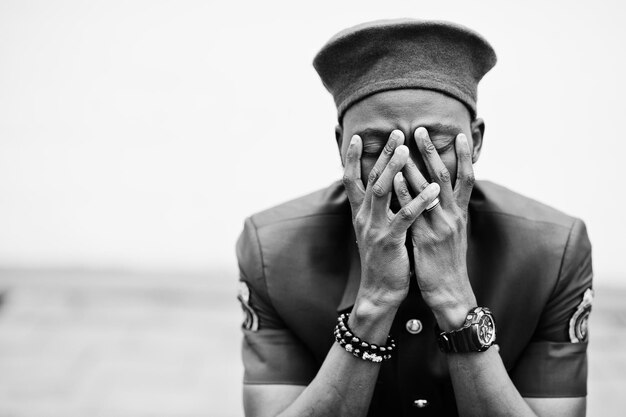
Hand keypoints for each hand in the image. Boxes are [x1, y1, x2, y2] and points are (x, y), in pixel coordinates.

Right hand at [342, 130, 439, 309]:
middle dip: (383, 154)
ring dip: (396, 169)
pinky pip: (405, 216)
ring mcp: (376, 228)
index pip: (352, 179)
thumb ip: (378, 209)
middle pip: (371, 178)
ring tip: (408, 150)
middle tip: (396, 132)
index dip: (352, 158)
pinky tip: (434, 187)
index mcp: (361, 213)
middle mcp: (364, 217)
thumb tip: (386, 187)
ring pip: (383, 191)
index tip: (356, 137)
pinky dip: (419, 200)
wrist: (379, 291)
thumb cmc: (382, 259)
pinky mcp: (390, 241)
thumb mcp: (374, 230)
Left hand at [395, 127, 476, 329]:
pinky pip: (414, 211)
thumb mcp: (454, 233)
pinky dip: (404, 193)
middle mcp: (454, 216)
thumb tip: (442, 194)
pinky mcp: (426, 239)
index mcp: (461, 214)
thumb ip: (449, 212)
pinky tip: (394, 179)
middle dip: (433, 151)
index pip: (466, 178)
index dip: (465, 156)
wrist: (451, 292)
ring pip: (428, 190)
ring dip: (414, 165)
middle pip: (445, 176)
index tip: (459, 133)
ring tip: (403, 144)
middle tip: (421, 128)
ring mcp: (440, 227)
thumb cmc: (448, 262)